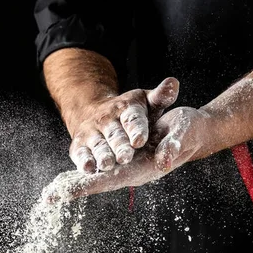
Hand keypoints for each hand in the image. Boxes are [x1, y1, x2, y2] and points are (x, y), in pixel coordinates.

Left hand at [45, 106, 211, 200]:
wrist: (191, 132)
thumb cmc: (187, 131)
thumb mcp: (182, 133)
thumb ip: (173, 145)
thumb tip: (163, 159)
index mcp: (141, 168)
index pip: (109, 180)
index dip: (88, 185)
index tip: (67, 193)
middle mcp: (130, 171)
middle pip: (97, 183)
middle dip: (73, 190)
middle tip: (48, 198)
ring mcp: (126, 167)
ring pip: (95, 179)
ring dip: (73, 186)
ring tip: (49, 195)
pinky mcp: (124, 161)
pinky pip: (99, 171)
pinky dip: (82, 176)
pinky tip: (66, 181)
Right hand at [64, 77, 179, 173]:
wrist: (95, 114)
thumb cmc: (130, 113)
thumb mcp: (146, 102)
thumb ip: (160, 97)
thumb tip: (173, 83)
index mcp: (125, 108)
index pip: (132, 119)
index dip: (136, 130)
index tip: (139, 141)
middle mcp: (106, 119)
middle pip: (114, 135)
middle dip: (119, 146)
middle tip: (125, 157)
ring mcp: (91, 132)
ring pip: (98, 145)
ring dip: (102, 155)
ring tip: (107, 165)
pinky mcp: (79, 145)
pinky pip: (81, 154)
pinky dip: (83, 161)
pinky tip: (88, 169)